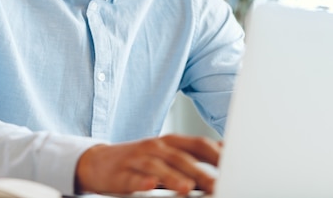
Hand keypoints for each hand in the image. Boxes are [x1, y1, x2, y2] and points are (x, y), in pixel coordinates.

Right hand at [74, 134, 220, 195]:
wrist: (97, 162)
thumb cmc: (139, 160)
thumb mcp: (167, 154)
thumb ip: (194, 155)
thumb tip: (226, 152)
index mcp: (169, 142)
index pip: (198, 144)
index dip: (217, 154)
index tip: (235, 167)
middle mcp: (155, 147)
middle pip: (180, 157)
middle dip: (200, 172)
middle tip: (217, 185)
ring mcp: (137, 159)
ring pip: (157, 167)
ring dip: (173, 177)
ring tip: (187, 189)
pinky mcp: (121, 174)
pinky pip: (132, 178)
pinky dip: (142, 182)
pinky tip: (150, 186)